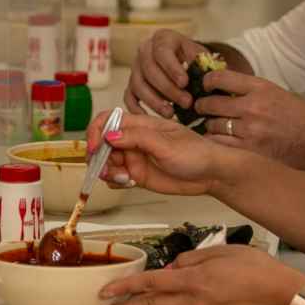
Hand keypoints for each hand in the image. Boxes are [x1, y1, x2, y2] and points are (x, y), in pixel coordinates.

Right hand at [85, 111, 225, 195]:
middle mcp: (134, 140)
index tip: (93, 148)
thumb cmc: (196, 153)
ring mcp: (135, 158)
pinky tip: (128, 183)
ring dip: (107, 171)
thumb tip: (110, 135)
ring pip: (106, 162)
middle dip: (99, 157)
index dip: (95, 132)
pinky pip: (116, 177)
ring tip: (123, 178)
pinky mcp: (137, 175)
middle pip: (102, 144)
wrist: (211, 175)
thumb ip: (138, 138)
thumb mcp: (166, 144)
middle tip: (107, 169)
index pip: (108, 120)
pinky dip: (115, 182)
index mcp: (141, 124)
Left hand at [97, 245, 304, 304]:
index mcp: (194, 280)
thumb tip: (174, 265)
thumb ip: (193, 257)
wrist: (281, 294)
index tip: (107, 293)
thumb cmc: (257, 269)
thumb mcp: (222, 250)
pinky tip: (201, 288)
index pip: (150, 283)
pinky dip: (187, 298)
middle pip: (152, 304)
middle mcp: (194, 300)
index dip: (126, 288)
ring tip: (140, 300)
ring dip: (153, 302)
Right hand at [124, 29, 206, 118]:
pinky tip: (151, 119)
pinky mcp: (130, 84)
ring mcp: (135, 68)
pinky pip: (128, 97)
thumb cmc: (192, 58)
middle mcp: (144, 50)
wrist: (182, 61)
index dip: (172, 68)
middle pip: (149, 70)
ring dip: (154, 101)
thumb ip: (202, 64)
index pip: (162, 51)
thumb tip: (204, 79)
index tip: (185, 82)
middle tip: (186, 102)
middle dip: (168, 89)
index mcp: (162, 38)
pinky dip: (137, 109)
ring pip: (138, 85)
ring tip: (172, 114)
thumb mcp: (200, 55)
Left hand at [194, 71, 304, 170]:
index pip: (219, 78)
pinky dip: (216, 144)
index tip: (205, 86)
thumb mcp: (278, 95)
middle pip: (209, 103)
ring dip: (208, 127)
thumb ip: (252, 92)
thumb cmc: (303, 120)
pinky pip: (220, 146)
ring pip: (211, 127)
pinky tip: (219, 144)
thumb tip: (223, 88)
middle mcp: (253, 106)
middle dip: (201, 106)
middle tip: (200, 109)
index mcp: (261, 88)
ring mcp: (250, 131)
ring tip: (212, 128)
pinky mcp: (250, 152)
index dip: (206, 82)